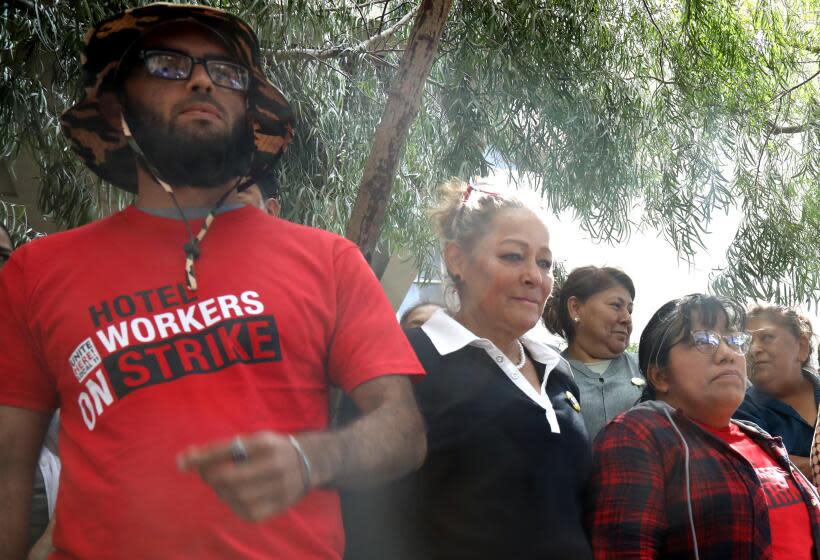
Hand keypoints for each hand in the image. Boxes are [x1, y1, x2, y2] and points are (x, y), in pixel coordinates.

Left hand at [177, 431, 309, 520]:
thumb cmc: (272, 448)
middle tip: (208, 474)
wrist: (310, 461)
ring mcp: (278, 486)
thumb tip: (184, 459)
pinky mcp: (280, 505)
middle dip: (211, 477)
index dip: (201, 458)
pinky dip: (235, 506)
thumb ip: (222, 449)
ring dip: (222, 492)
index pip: (226, 450)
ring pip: (236, 497)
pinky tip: (236, 497)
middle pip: (228, 477)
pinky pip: (248, 512)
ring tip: (225, 484)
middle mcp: (273, 464)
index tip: (181, 462)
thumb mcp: (253, 440)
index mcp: (264, 443)